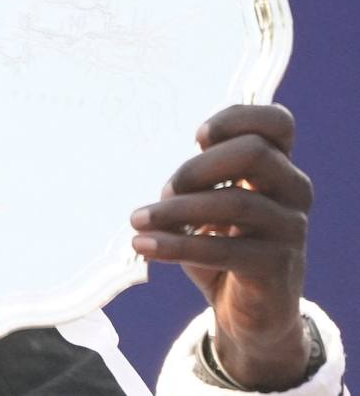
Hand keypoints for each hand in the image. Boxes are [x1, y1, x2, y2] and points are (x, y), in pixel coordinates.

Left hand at [130, 104, 312, 389]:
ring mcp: (290, 228)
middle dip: (199, 166)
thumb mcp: (208, 206)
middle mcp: (293, 191)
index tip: (197, 137)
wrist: (248, 312)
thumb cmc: (223, 243)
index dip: (238, 118)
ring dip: (176, 210)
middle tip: (165, 188)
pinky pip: (224, 249)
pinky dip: (176, 245)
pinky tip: (143, 246)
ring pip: (235, 201)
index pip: (278, 123)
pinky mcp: (278, 266)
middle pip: (255, 152)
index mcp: (277, 167)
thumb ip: (195, 182)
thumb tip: (165, 186)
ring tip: (137, 220)